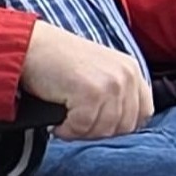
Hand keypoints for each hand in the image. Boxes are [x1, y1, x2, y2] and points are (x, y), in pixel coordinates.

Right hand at [20, 20, 155, 139]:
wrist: (32, 45)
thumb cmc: (59, 61)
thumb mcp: (101, 70)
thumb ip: (118, 92)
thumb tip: (122, 127)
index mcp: (132, 70)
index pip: (143, 113)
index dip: (121, 125)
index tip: (99, 123)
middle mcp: (126, 76)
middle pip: (124, 127)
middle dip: (98, 130)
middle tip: (76, 119)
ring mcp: (110, 84)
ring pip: (103, 131)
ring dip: (80, 130)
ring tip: (66, 115)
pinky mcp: (91, 93)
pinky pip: (81, 128)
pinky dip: (65, 129)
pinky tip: (57, 117)